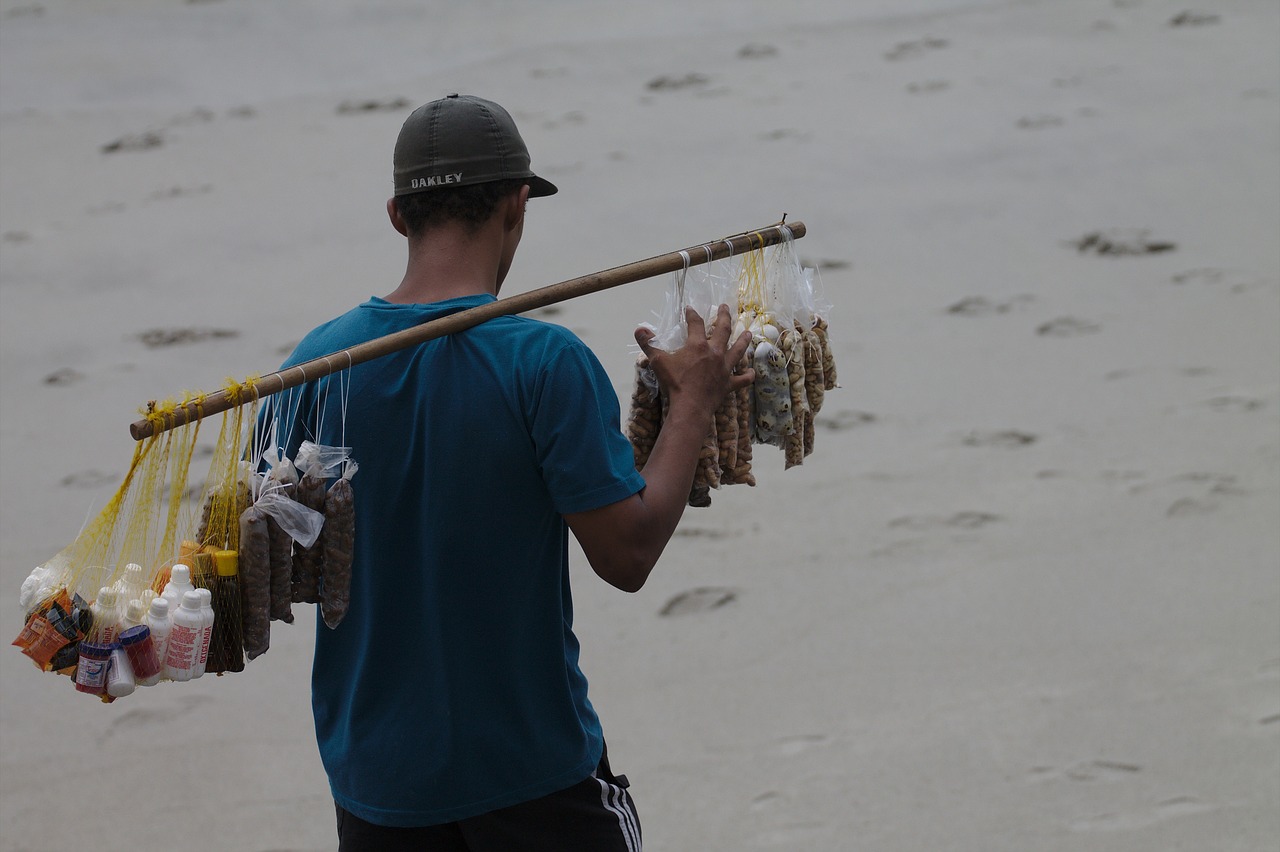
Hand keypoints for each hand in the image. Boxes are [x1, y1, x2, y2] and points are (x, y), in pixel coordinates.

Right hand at [634, 304, 753, 415]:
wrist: (690, 407)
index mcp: (698, 345)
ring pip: (738, 351)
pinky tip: (752, 373)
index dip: (692, 314)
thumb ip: (648, 344)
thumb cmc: (674, 383)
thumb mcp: (657, 362)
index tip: (690, 308)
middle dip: (724, 317)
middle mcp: (715, 353)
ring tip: (748, 332)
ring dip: (743, 341)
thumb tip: (639, 329)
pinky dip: (747, 376)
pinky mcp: (728, 384)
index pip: (696, 324)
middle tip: (725, 307)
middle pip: (723, 330)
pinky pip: (742, 379)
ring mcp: (724, 368)